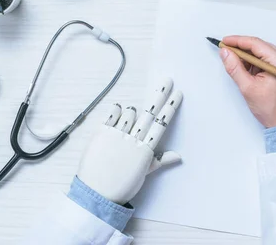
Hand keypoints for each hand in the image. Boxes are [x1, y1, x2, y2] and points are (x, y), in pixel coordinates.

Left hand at [76, 79, 182, 204]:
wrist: (96, 194)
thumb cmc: (122, 186)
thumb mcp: (144, 174)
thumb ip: (160, 160)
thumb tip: (178, 156)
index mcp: (146, 150)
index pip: (162, 124)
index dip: (170, 107)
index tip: (177, 94)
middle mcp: (134, 140)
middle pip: (150, 113)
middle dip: (160, 95)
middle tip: (167, 81)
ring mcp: (117, 135)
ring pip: (130, 113)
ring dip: (132, 112)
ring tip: (129, 120)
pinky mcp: (102, 133)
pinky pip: (112, 114)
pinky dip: (117, 111)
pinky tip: (119, 111)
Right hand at [219, 36, 275, 127]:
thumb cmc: (274, 110)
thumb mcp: (248, 88)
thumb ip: (235, 67)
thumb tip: (226, 53)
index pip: (255, 44)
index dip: (237, 41)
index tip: (225, 42)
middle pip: (260, 46)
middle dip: (242, 49)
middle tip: (227, 53)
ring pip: (264, 52)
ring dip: (249, 57)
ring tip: (238, 66)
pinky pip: (269, 59)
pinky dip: (257, 62)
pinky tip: (249, 71)